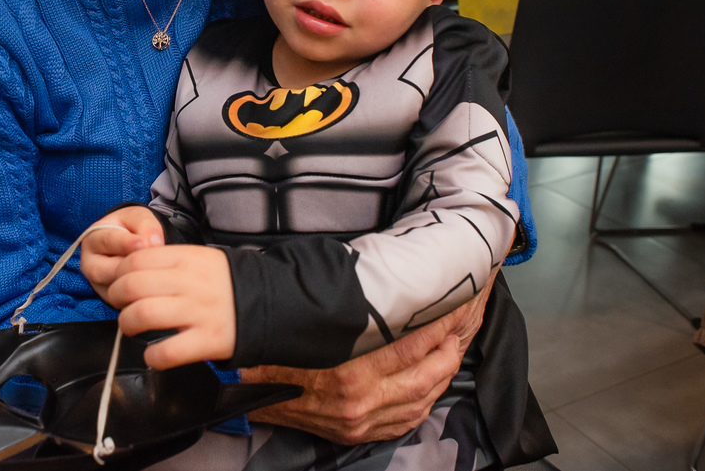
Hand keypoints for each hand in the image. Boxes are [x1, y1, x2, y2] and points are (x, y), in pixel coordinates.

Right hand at [80, 207, 163, 302]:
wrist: (133, 246)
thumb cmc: (133, 229)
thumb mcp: (139, 218)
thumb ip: (146, 225)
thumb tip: (154, 242)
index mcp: (94, 238)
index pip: (106, 241)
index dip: (125, 242)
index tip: (143, 243)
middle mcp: (90, 263)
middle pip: (102, 270)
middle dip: (126, 268)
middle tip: (148, 263)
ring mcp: (97, 283)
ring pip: (111, 288)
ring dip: (131, 283)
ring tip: (151, 274)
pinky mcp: (109, 298)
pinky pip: (120, 301)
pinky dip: (135, 296)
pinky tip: (149, 289)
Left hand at [106, 244, 235, 369]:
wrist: (269, 303)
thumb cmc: (225, 284)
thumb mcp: (200, 259)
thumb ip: (168, 260)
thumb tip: (129, 269)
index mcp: (187, 258)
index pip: (136, 260)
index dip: (119, 274)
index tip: (119, 284)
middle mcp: (191, 283)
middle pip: (132, 286)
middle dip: (116, 298)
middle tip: (122, 306)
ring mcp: (199, 312)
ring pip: (142, 315)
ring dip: (127, 325)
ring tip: (132, 328)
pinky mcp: (208, 341)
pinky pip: (166, 352)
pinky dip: (152, 357)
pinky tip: (155, 354)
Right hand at [241, 272, 497, 444]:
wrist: (240, 385)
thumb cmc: (273, 342)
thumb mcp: (311, 311)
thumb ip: (347, 297)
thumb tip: (383, 272)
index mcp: (349, 364)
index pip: (417, 340)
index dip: (444, 318)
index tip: (458, 298)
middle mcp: (360, 397)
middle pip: (430, 371)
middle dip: (453, 343)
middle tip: (463, 320)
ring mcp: (360, 419)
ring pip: (425, 397)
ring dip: (445, 371)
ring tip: (454, 346)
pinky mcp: (355, 432)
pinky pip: (407, 420)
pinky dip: (427, 401)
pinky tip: (433, 385)